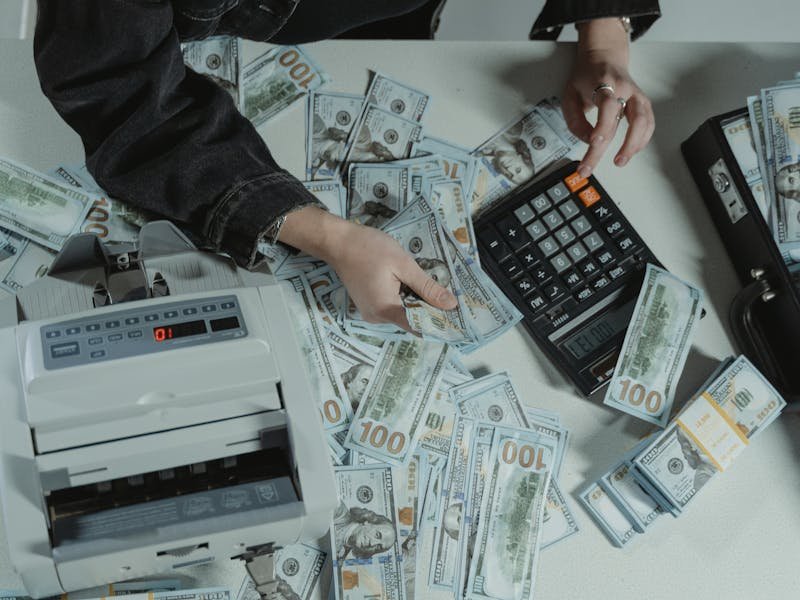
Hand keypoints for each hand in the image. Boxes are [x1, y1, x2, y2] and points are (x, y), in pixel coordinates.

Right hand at [277, 207, 456, 331]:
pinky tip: (409, 283)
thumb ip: (427, 287)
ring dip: (416, 302)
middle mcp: (377, 318)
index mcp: (387, 310)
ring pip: (402, 314)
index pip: (420, 327)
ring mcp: (371, 313)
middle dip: (430, 309)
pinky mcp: (368, 305)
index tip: (457, 317)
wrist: (338, 242)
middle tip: (448, 295)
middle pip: (412, 320)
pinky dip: (404, 298)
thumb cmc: (370, 249)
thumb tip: (451, 305)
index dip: (439, 324)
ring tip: (429, 285)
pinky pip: (392, 307)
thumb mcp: (403, 265)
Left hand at [561, 18, 654, 177]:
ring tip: (620, 161)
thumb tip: (588, 141)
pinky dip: (642, 140)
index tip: (595, 143)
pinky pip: (649, 124)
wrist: (604, 56)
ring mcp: (638, 96)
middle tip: (612, 162)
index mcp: (606, 84)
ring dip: (635, 144)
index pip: (608, 107)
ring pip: (646, 121)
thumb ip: (575, 120)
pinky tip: (631, 151)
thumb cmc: (586, 76)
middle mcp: (626, 90)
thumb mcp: (570, 94)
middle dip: (623, 145)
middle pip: (633, 118)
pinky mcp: (643, 103)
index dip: (603, 126)